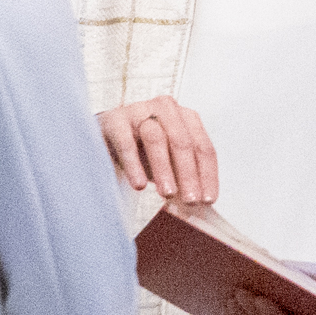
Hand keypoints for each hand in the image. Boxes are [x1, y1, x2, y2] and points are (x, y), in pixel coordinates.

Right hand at [98, 94, 217, 202]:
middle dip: (188, 174)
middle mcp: (166, 109)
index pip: (203, 148)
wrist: (107, 137)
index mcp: (186, 118)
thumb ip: (185, 177)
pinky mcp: (115, 120)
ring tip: (168, 194)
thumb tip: (202, 205)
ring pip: (156, 139)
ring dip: (164, 168)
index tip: (208, 200)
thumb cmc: (145, 150)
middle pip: (182, 142)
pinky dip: (134, 165)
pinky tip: (139, 185)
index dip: (207, 175)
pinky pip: (126, 143)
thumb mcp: (170, 162)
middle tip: (190, 201)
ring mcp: (140, 111)